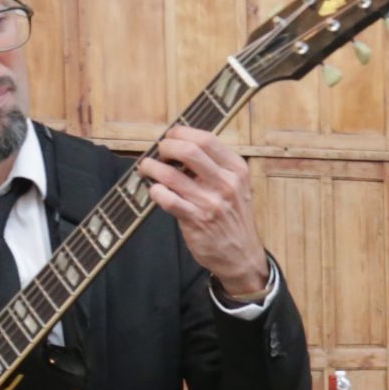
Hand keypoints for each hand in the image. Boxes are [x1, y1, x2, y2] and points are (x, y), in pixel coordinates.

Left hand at [141, 127, 269, 299]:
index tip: (170, 138)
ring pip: (171, 175)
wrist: (242, 256)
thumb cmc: (233, 218)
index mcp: (236, 170)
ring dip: (151, 167)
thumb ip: (215, 167)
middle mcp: (226, 183)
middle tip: (158, 152)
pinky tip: (155, 191)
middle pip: (188, 150)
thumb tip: (180, 147)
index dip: (181, 133)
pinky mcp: (196, 220)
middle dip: (165, 146)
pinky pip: (167, 199)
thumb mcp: (236, 187)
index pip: (206, 139)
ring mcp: (211, 203)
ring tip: (146, 168)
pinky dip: (155, 191)